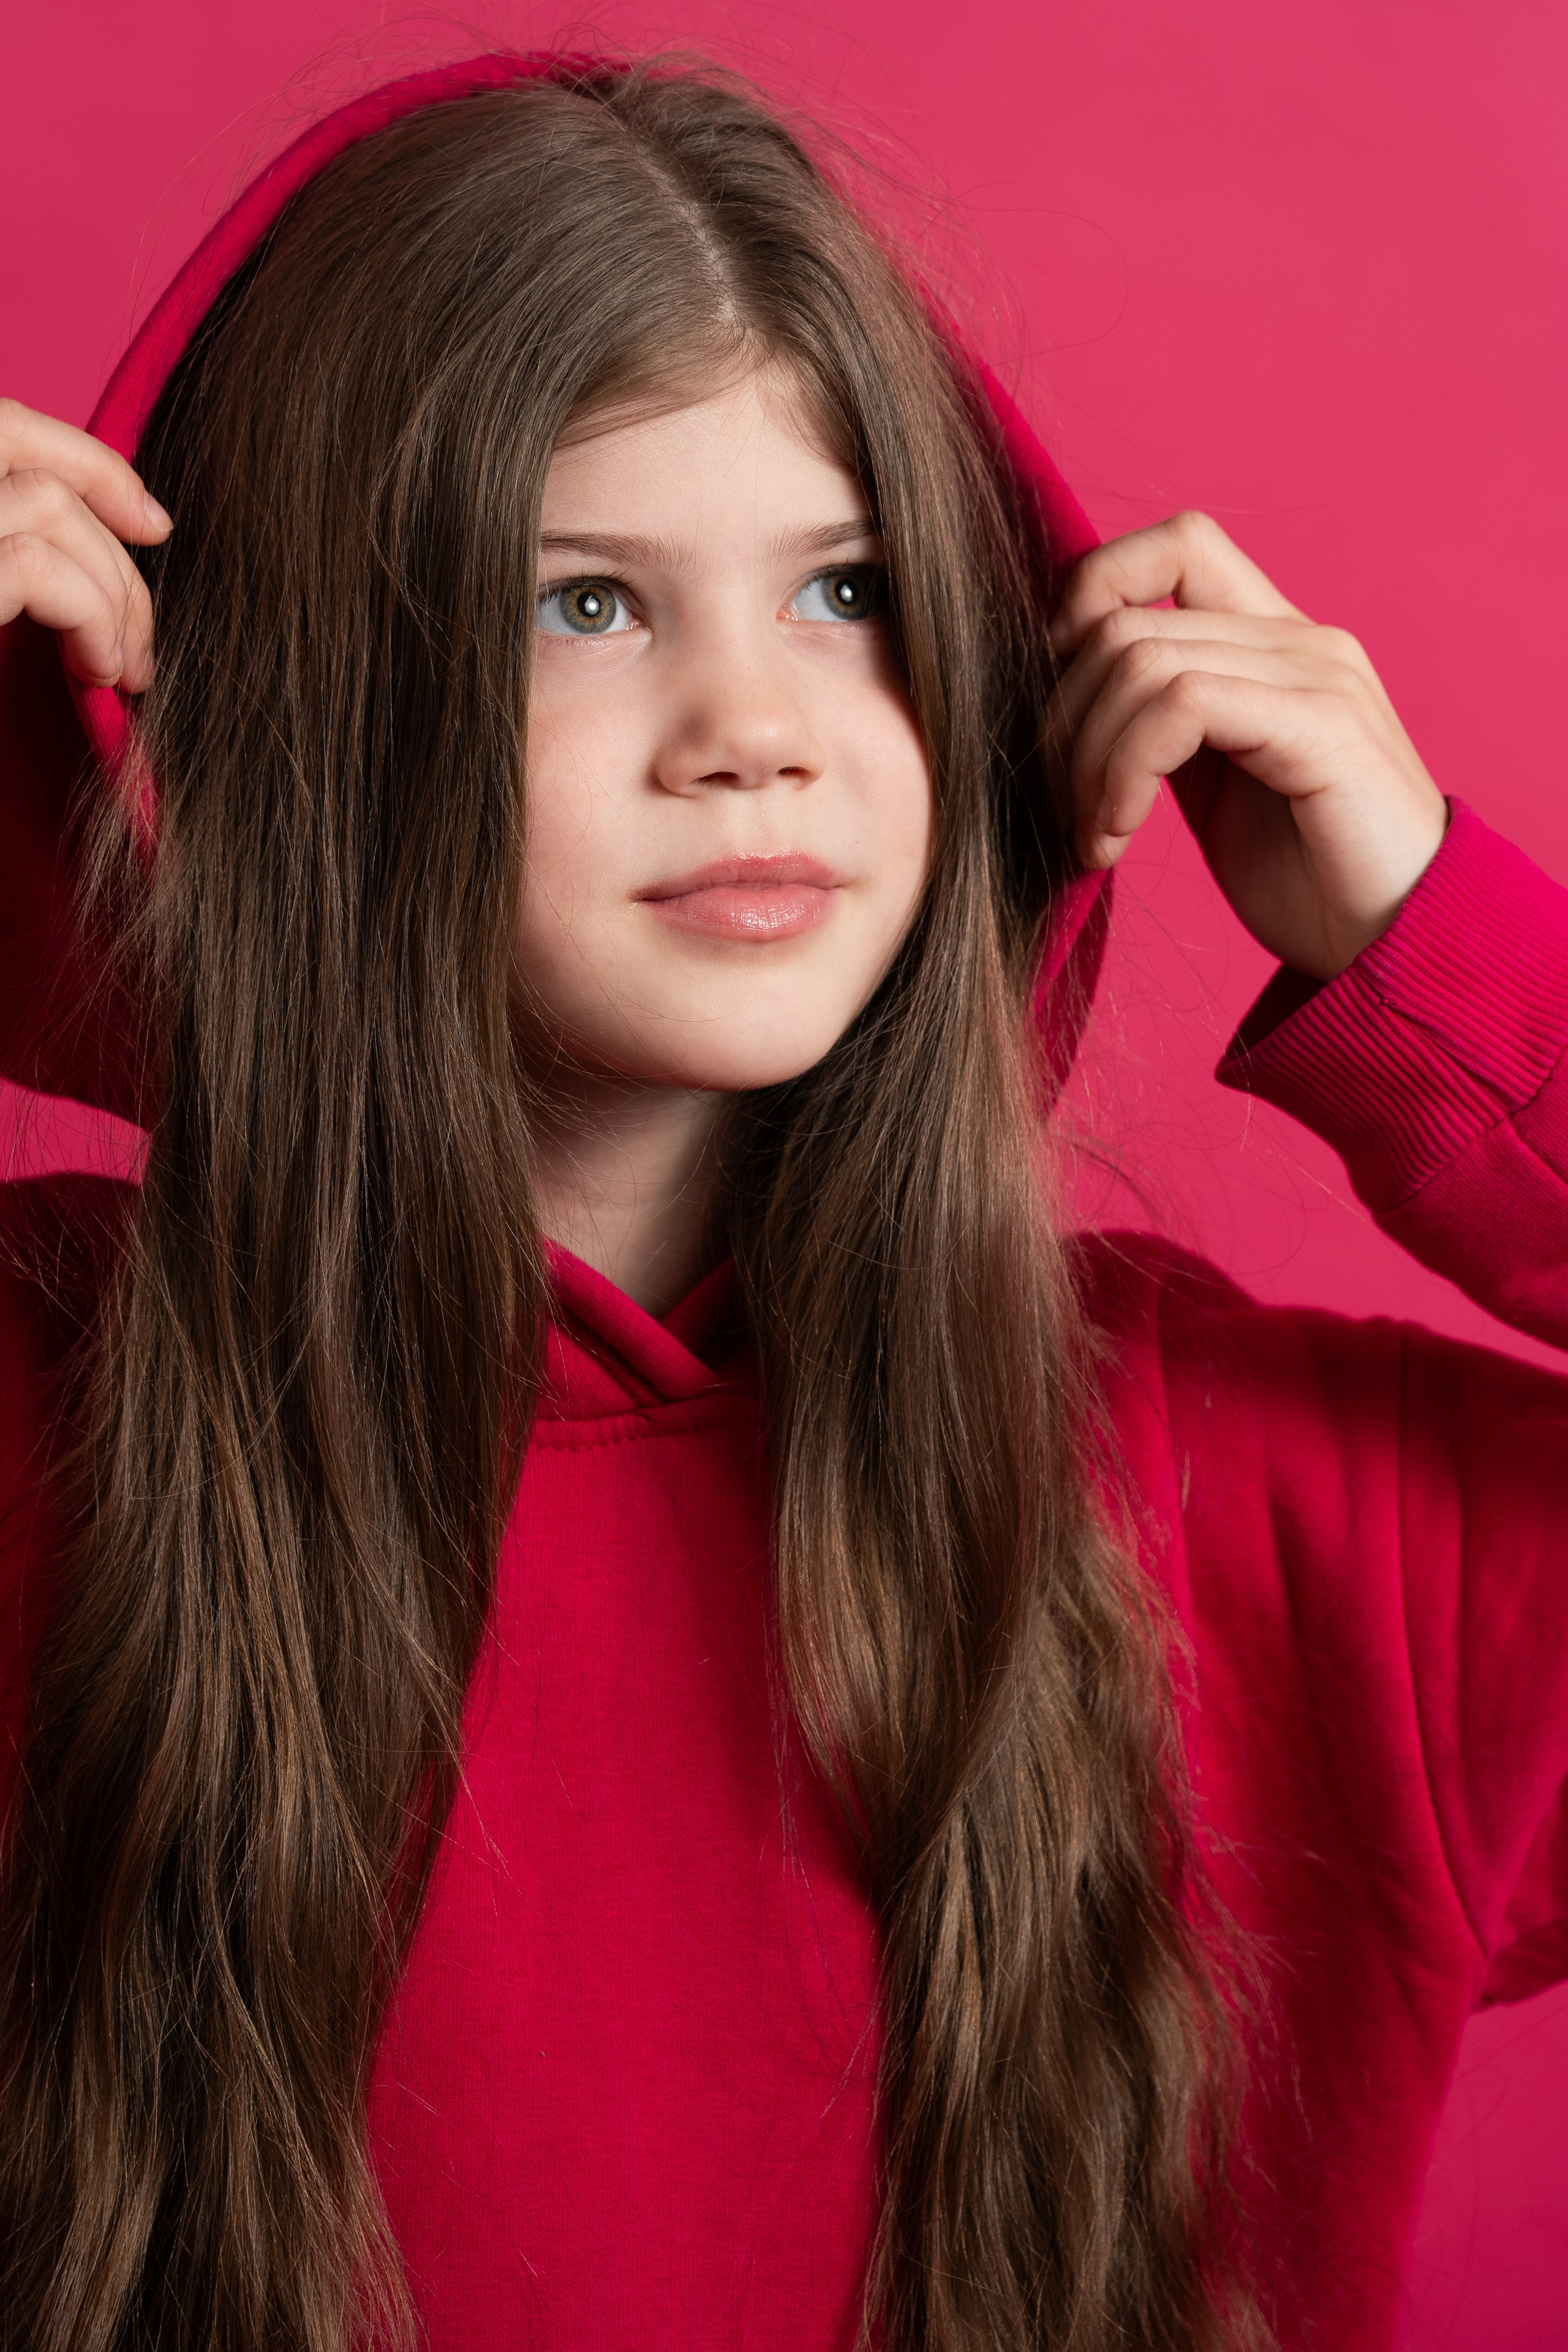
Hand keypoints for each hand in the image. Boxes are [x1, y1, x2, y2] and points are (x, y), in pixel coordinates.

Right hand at [0, 395, 169, 692]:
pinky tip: (95, 670)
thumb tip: (117, 539)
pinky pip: (40, 569)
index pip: (2, 424)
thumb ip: (13, 555)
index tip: (150, 523)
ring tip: (118, 668)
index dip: (86, 462)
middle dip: (114, 537)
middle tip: (141, 635)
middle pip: (29, 457)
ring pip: (48, 508)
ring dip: (111, 590)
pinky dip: (91, 616)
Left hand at [1046, 511, 1448, 980]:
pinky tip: (1117, 837)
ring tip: (1095, 836)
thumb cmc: (1307, 878)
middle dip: (1064, 720)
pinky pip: (1182, 705)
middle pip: (1127, 619)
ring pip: (1141, 661)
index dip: (1093, 596)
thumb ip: (1162, 726)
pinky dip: (1124, 772)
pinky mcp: (1321, 725)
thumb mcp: (1214, 786)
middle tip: (1066, 807)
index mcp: (1273, 641)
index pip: (1174, 544)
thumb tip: (1061, 701)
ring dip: (1087, 759)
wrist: (1397, 943)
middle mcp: (1299, 639)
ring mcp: (1315, 674)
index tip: (1063, 700)